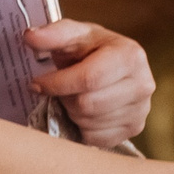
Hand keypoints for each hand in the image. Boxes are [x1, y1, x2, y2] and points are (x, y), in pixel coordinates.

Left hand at [27, 18, 153, 150]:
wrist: (111, 65)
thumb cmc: (89, 50)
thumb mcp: (73, 35)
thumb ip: (52, 34)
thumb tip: (30, 37)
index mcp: (130, 56)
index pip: (88, 79)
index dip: (57, 84)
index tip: (37, 84)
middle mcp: (143, 84)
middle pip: (87, 104)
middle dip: (65, 98)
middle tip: (61, 90)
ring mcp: (141, 109)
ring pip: (89, 123)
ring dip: (72, 113)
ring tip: (75, 97)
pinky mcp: (134, 128)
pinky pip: (96, 138)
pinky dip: (83, 128)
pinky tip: (85, 111)